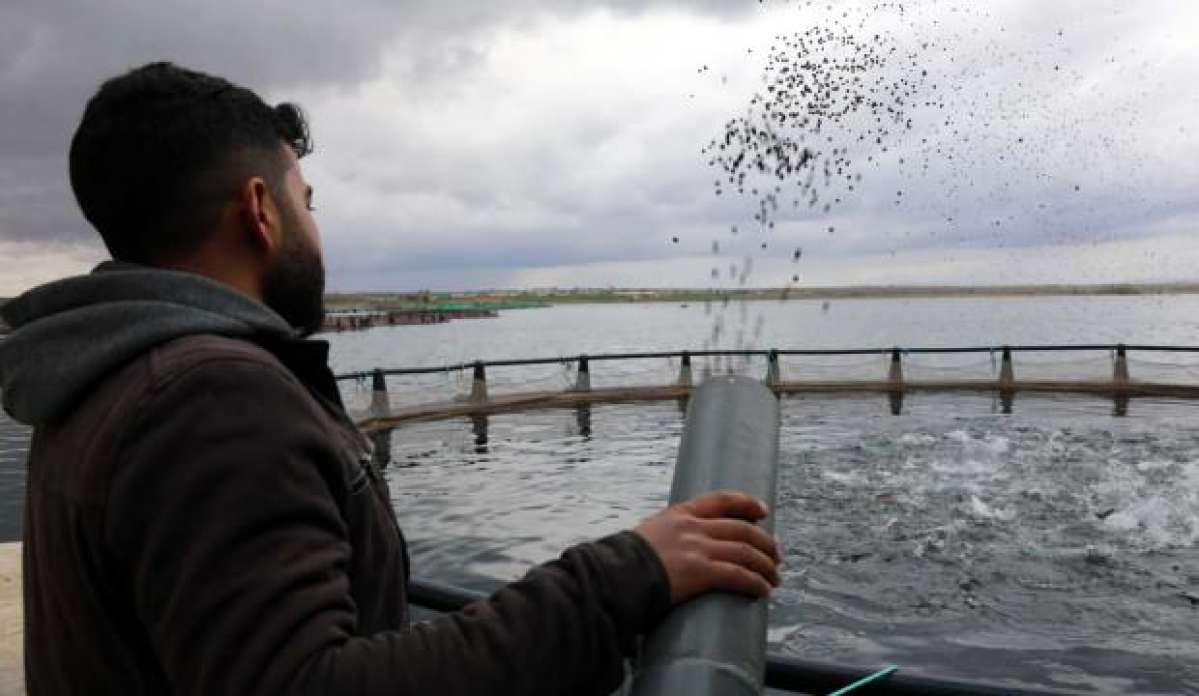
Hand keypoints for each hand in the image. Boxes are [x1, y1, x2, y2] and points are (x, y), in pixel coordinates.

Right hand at [633, 490, 780, 603]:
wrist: (615, 574)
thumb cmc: (624, 562)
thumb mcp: (647, 536)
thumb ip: (667, 537)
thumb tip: (676, 551)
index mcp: (680, 514)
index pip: (721, 500)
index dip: (746, 503)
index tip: (762, 510)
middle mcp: (693, 527)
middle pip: (742, 529)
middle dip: (765, 543)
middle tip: (776, 556)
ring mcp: (698, 548)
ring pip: (746, 552)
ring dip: (766, 566)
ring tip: (775, 578)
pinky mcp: (701, 572)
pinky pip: (738, 575)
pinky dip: (755, 582)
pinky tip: (763, 590)